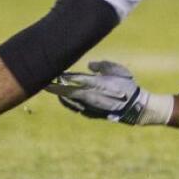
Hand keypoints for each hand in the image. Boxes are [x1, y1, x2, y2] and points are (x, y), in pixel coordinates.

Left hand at [47, 61, 170, 125]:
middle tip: (44, 83)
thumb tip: (89, 65)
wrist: (134, 107)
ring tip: (52, 90)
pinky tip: (64, 99)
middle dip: (55, 88)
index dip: (64, 76)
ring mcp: (90, 106)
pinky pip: (75, 108)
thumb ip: (102, 65)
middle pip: (67, 92)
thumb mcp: (118, 70)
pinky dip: (68, 103)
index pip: (75, 79)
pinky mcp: (92, 114)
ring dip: (60, 95)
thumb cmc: (128, 85)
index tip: (54, 72)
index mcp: (97, 84)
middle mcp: (91, 96)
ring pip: (70, 101)